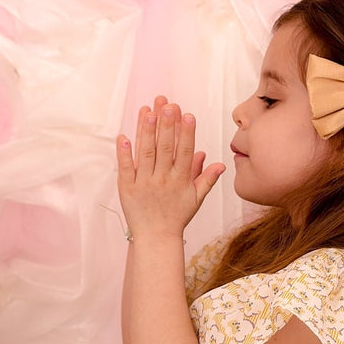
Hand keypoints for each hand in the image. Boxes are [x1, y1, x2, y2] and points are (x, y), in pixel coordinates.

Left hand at [116, 95, 223, 240]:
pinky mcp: (127, 189)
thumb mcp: (195, 199)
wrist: (156, 238)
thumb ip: (207, 179)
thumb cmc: (176, 217)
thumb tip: (220, 163)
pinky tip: (123, 137)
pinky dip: (124, 154)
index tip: (187, 115)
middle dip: (167, 126)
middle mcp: (162, 180)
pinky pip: (125, 169)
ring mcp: (144, 183)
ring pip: (145, 154)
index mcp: (180, 180)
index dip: (186, 133)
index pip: (185, 152)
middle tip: (168, 105)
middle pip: (165, 149)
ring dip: (146, 133)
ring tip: (148, 112)